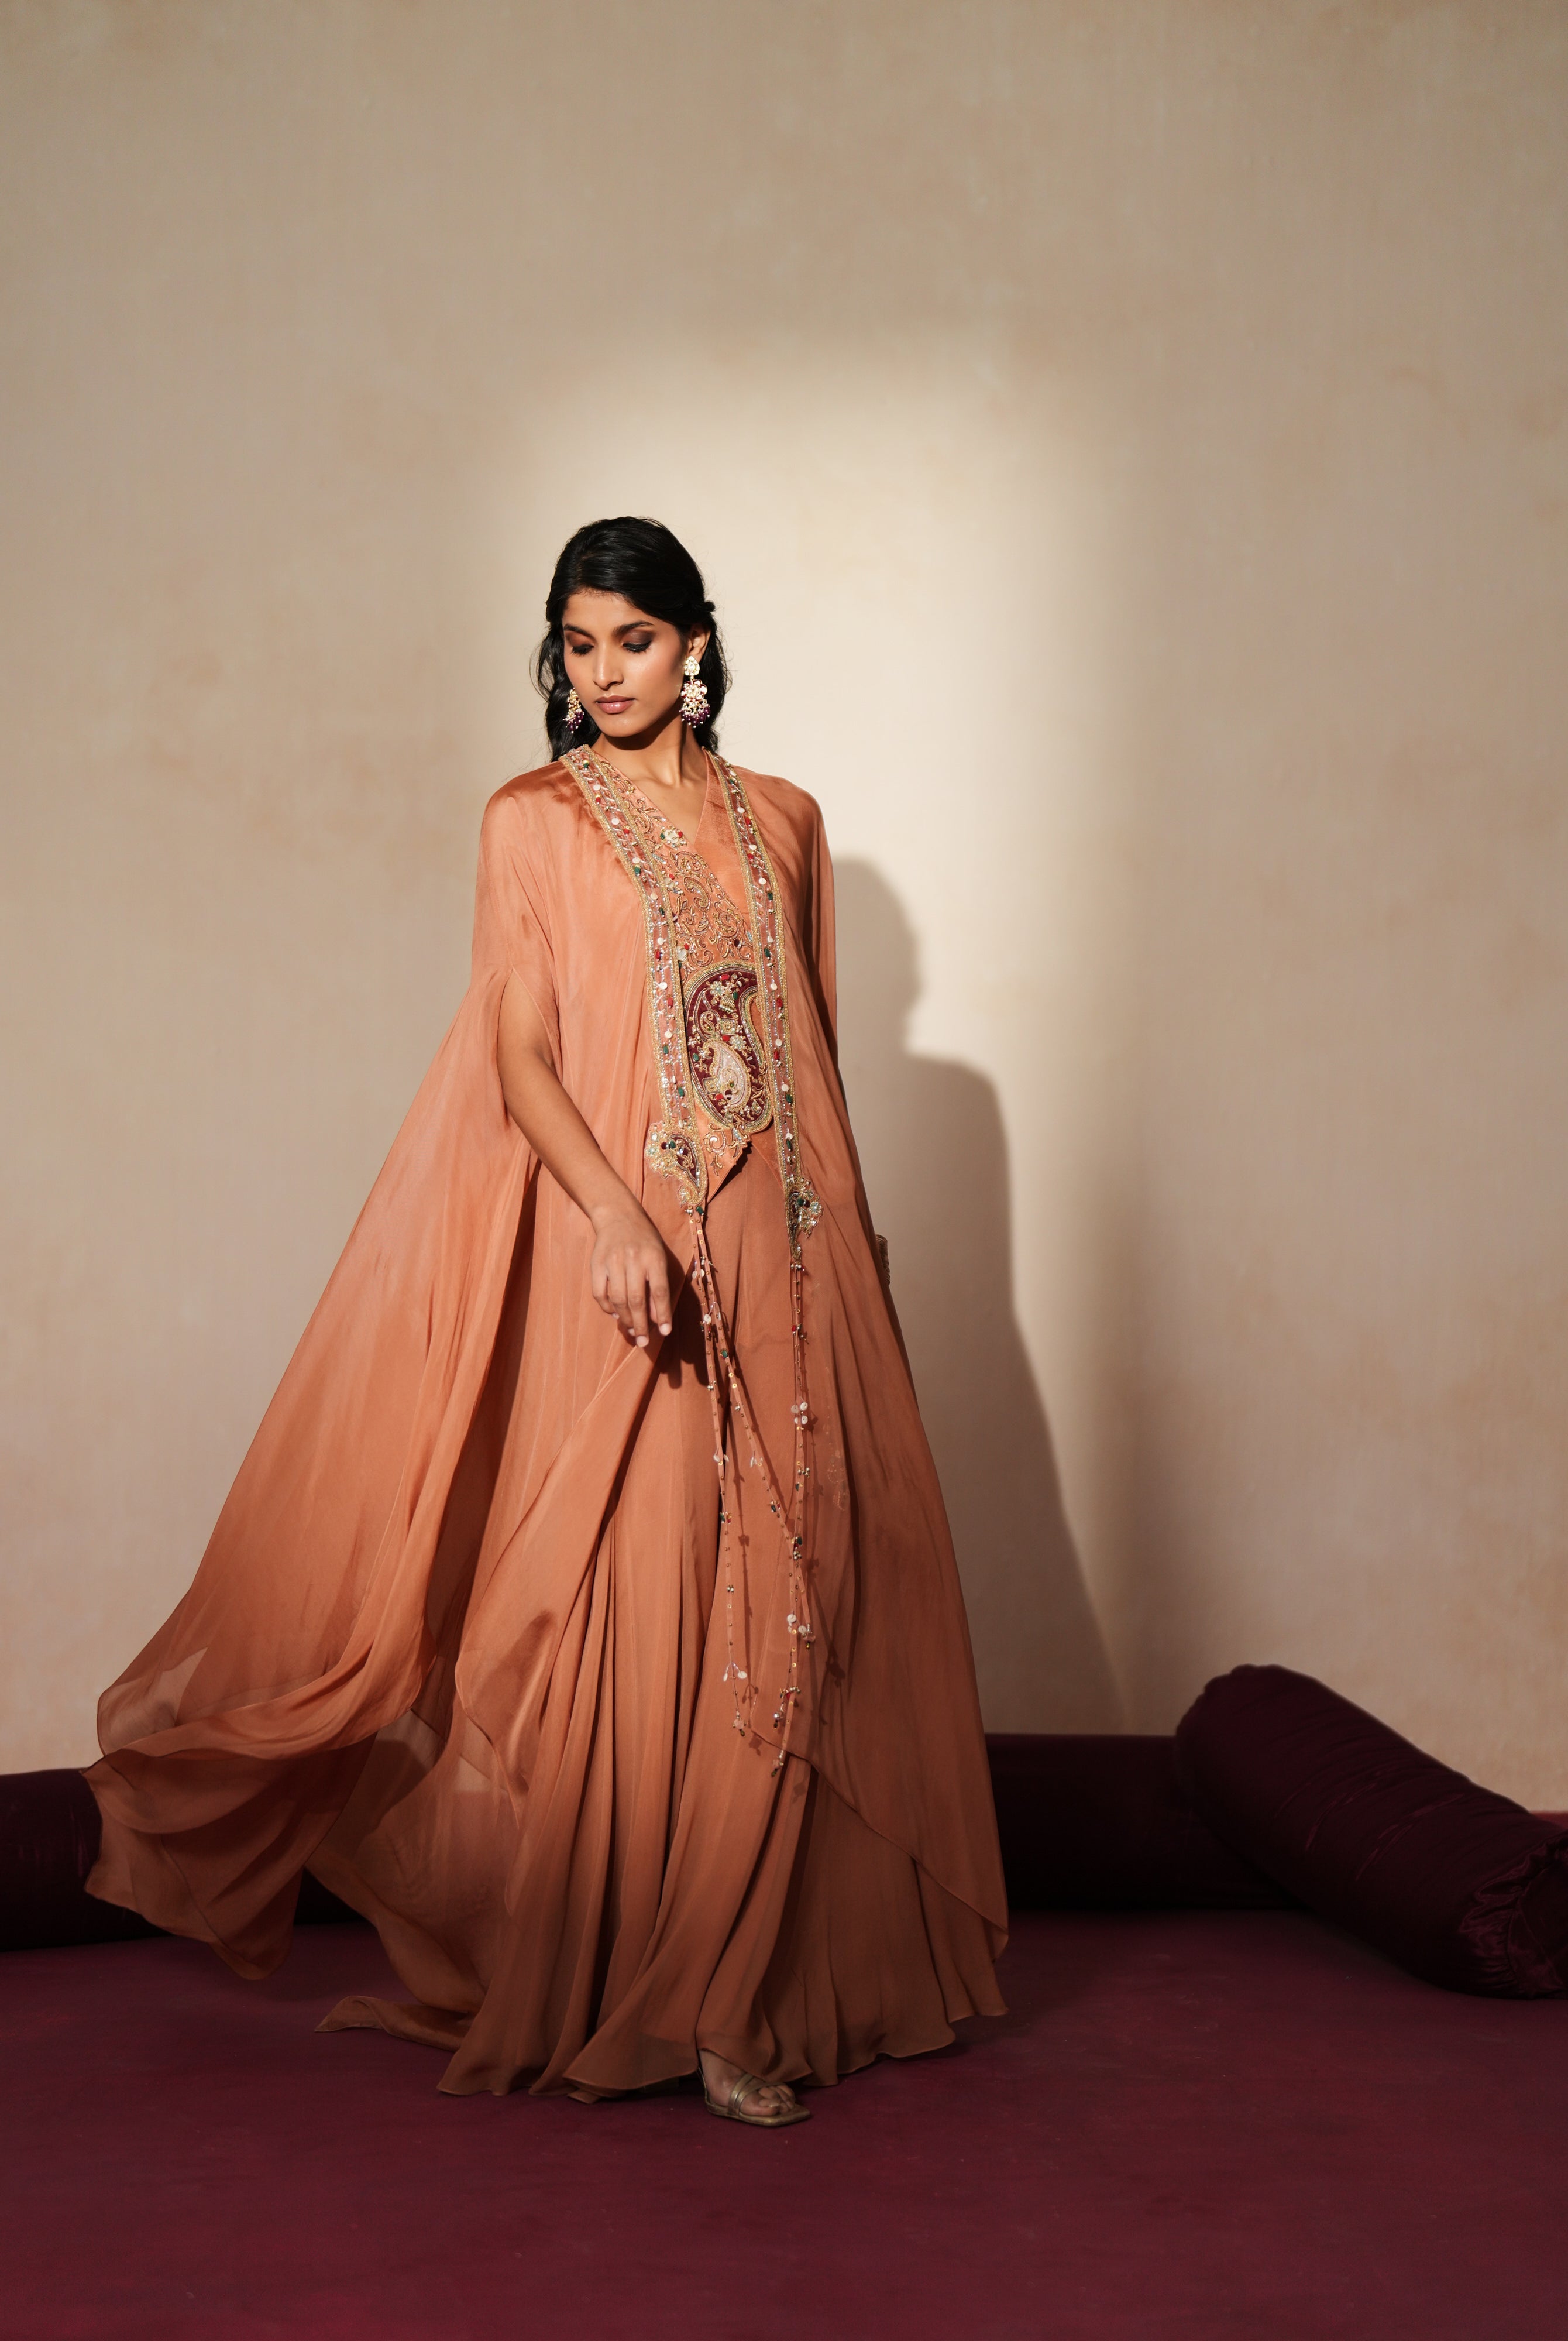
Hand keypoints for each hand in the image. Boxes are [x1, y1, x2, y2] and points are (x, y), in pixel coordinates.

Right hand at [589, 1202, 674, 1347]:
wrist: (618, 1215)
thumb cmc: (644, 1240)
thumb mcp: (659, 1256)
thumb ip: (659, 1285)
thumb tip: (655, 1318)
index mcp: (654, 1257)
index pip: (659, 1291)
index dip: (662, 1314)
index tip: (664, 1332)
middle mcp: (633, 1259)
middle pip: (636, 1299)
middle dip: (640, 1325)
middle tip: (643, 1342)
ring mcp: (612, 1261)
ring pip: (617, 1299)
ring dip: (625, 1319)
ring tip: (631, 1330)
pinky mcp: (596, 1264)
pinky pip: (599, 1294)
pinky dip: (607, 1308)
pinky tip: (615, 1314)